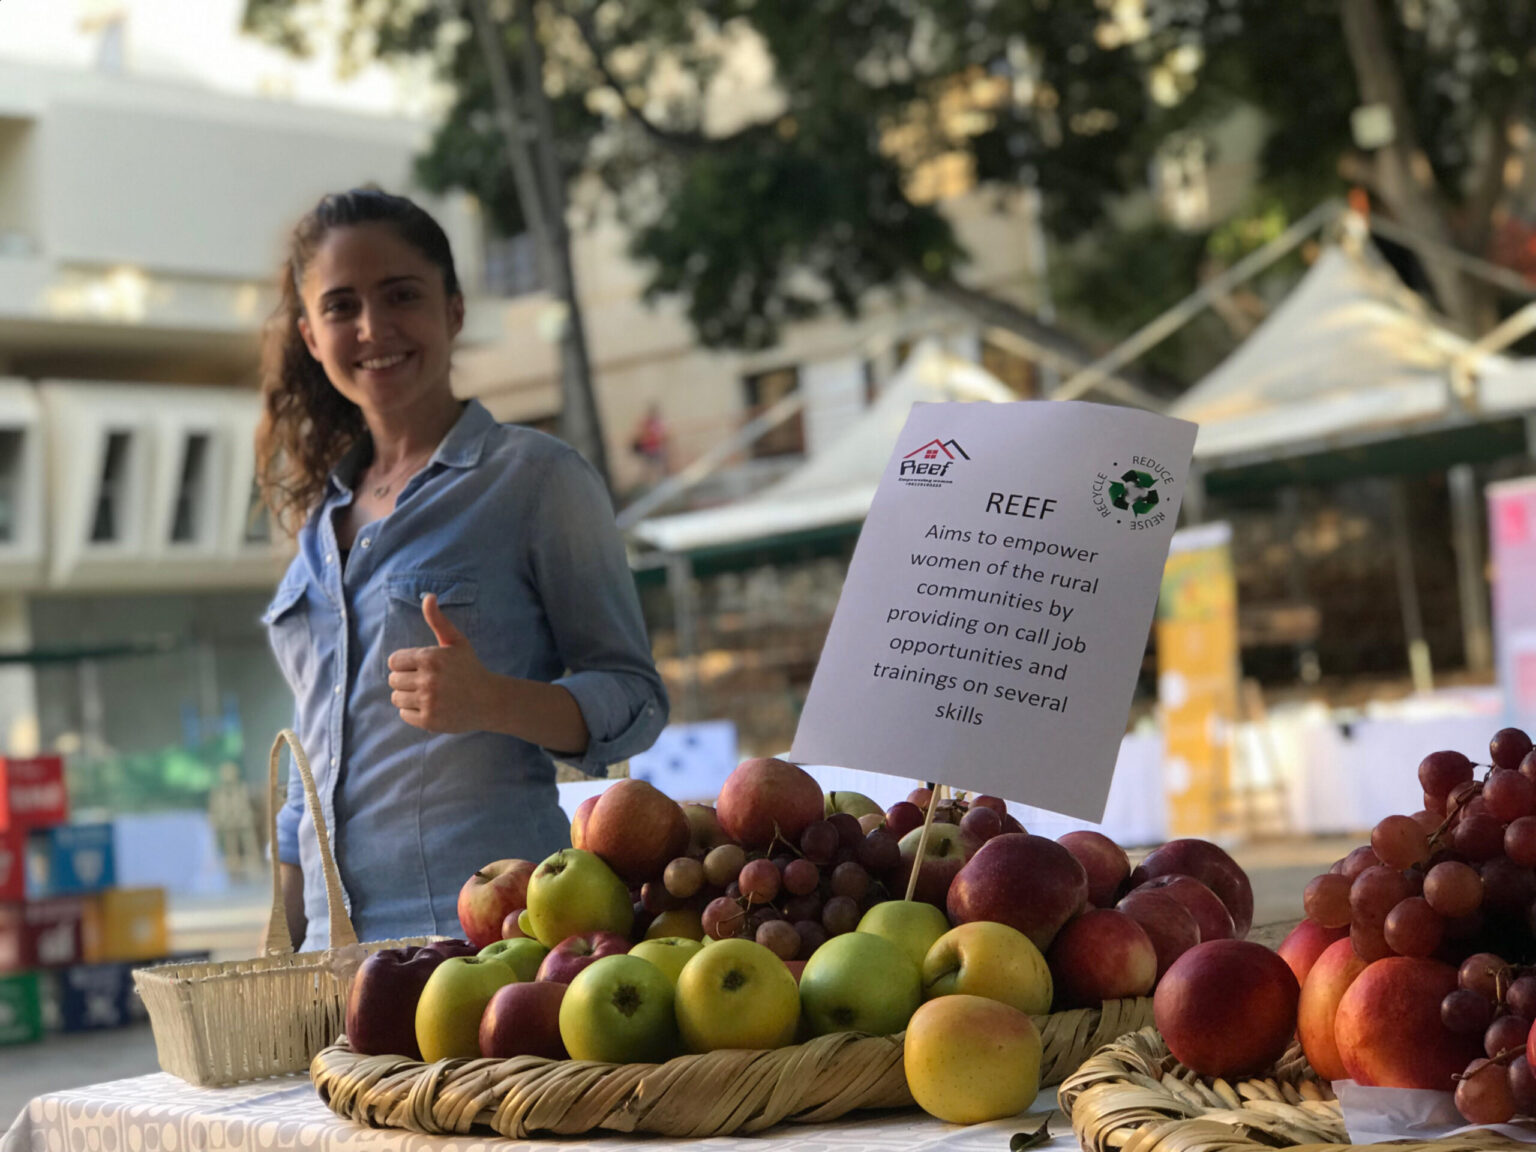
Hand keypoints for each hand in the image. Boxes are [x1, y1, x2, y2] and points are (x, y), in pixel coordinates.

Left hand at [386, 594, 494, 732]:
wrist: (489, 700)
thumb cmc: (469, 668)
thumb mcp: (456, 642)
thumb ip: (438, 620)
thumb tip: (428, 596)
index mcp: (430, 658)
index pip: (393, 661)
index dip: (405, 664)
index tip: (420, 667)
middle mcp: (428, 679)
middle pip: (393, 680)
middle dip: (406, 680)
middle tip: (426, 682)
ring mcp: (428, 701)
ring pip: (396, 698)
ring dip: (408, 697)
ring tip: (427, 694)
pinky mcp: (429, 720)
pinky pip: (404, 714)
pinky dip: (413, 712)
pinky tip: (431, 706)